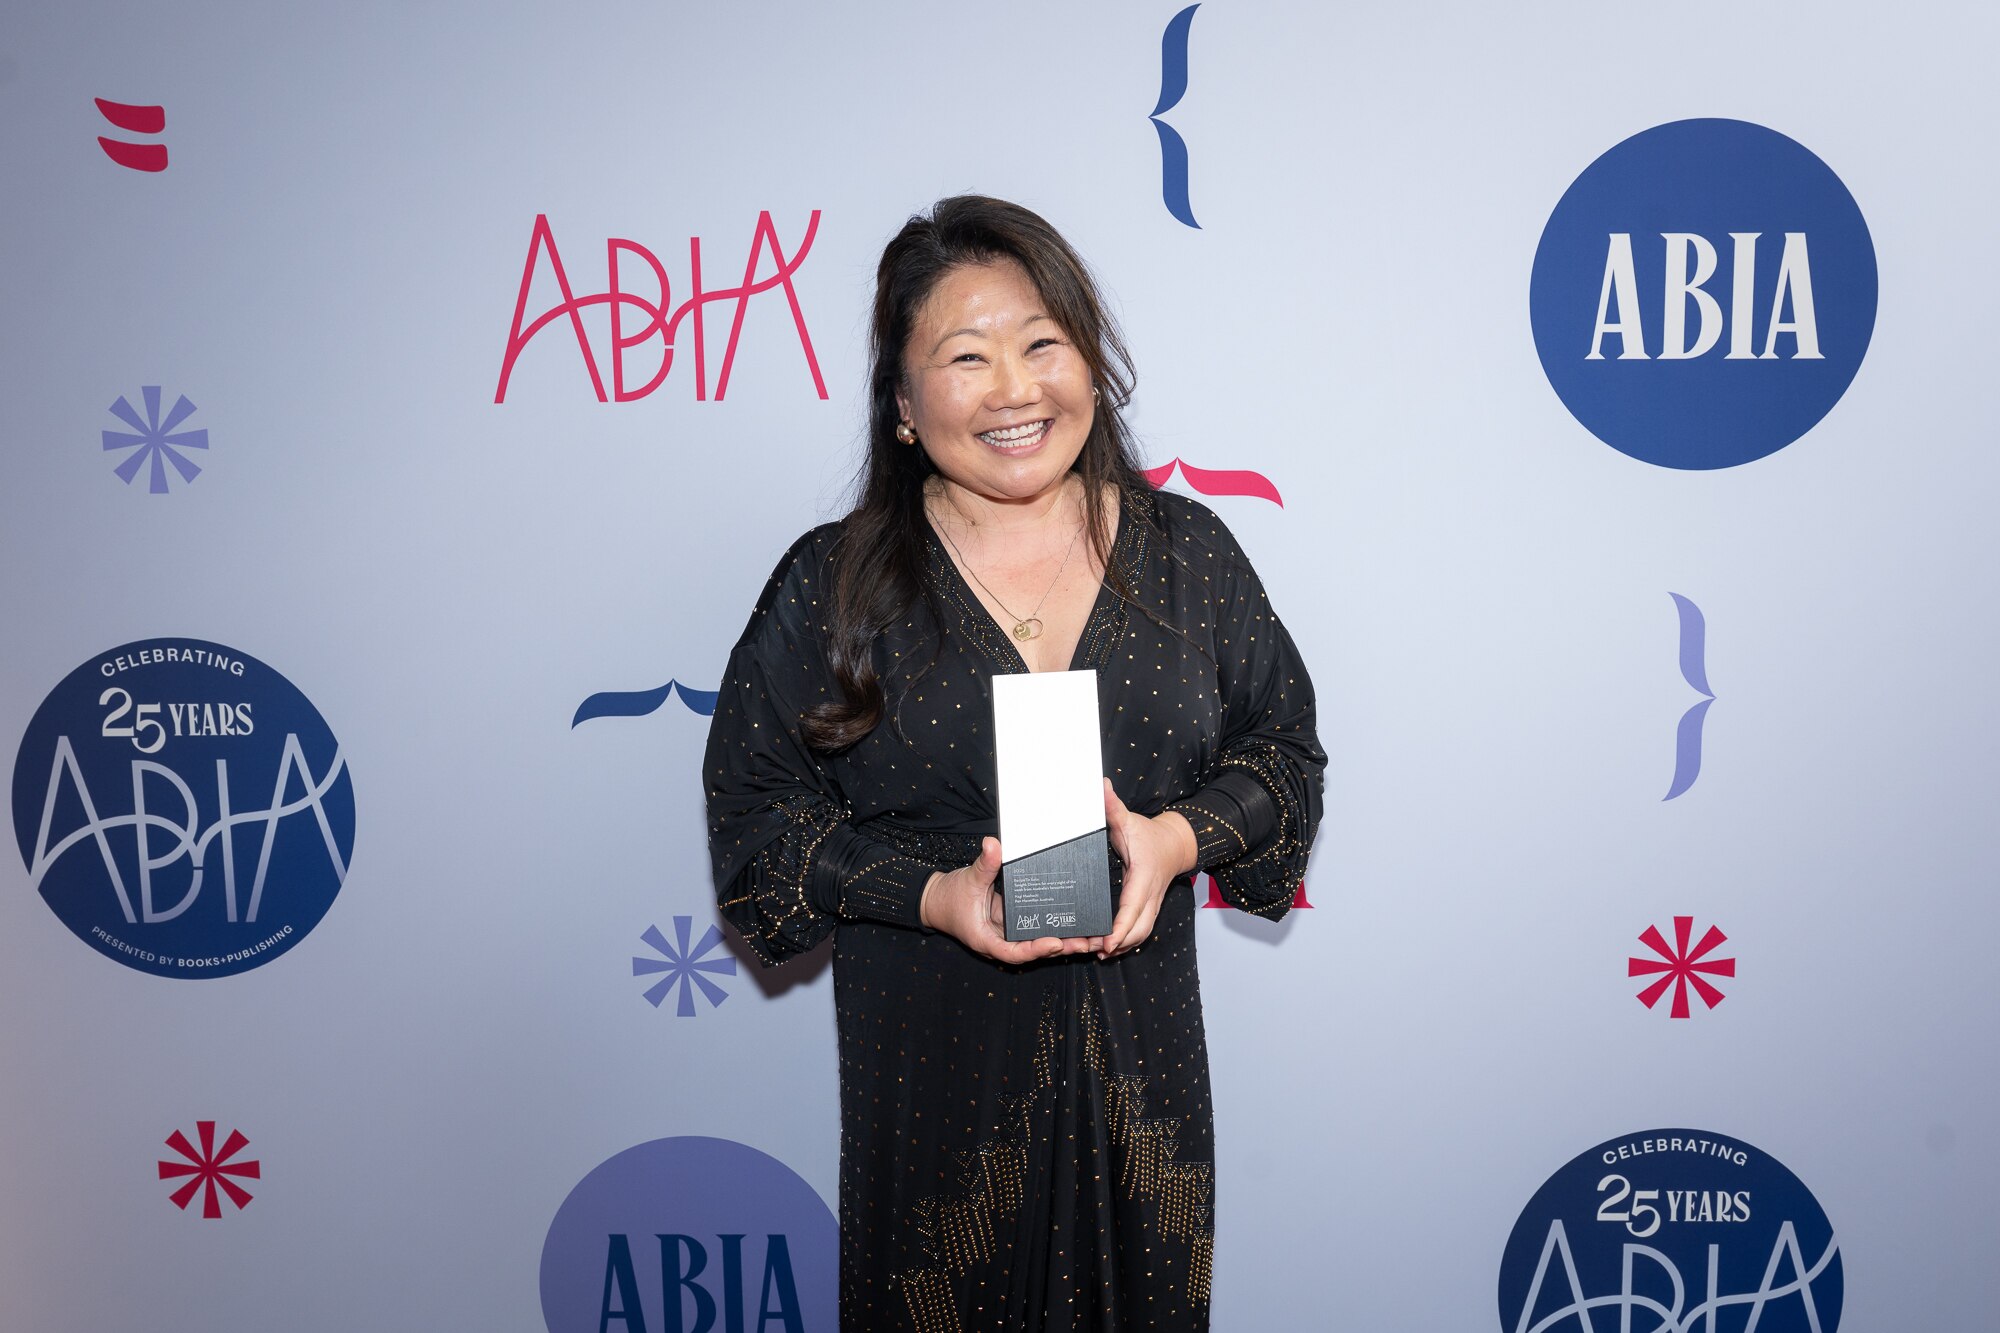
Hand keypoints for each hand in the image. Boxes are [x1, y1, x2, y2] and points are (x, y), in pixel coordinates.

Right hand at [920, 837, 1100, 964]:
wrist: (938, 901)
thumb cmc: (950, 895)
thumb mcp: (967, 879)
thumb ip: (984, 864)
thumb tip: (992, 844)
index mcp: (987, 939)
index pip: (1014, 952)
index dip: (1036, 949)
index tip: (1056, 942)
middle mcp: (1001, 942)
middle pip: (1034, 951)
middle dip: (1061, 949)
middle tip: (1088, 943)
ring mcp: (1009, 935)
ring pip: (1039, 944)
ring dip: (1064, 943)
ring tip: (1092, 938)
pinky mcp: (1014, 926)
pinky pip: (1036, 932)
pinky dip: (1055, 930)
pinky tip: (1076, 926)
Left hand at [1100, 779, 1198, 958]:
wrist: (1175, 844)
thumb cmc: (1149, 834)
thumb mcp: (1128, 819)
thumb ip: (1112, 806)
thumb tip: (1101, 786)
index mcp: (1143, 878)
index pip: (1132, 909)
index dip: (1120, 929)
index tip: (1107, 942)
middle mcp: (1150, 897)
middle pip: (1138, 931)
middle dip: (1118, 945)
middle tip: (1092, 950)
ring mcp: (1152, 905)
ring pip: (1141, 935)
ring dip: (1121, 947)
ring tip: (1096, 952)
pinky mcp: (1149, 909)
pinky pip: (1140, 931)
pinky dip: (1126, 942)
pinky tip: (1108, 948)